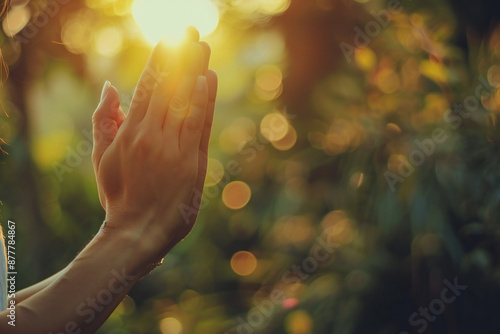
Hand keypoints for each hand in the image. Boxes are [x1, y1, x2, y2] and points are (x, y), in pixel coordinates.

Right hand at [91, 28, 217, 261]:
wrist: (138, 231)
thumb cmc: (118, 195)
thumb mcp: (101, 158)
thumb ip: (104, 121)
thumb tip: (111, 87)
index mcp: (130, 133)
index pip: (146, 88)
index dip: (158, 62)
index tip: (167, 40)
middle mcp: (152, 136)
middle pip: (168, 89)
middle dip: (180, 57)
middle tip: (190, 31)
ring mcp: (174, 149)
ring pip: (185, 102)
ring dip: (195, 70)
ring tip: (202, 45)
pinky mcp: (193, 163)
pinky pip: (199, 125)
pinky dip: (204, 101)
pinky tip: (208, 79)